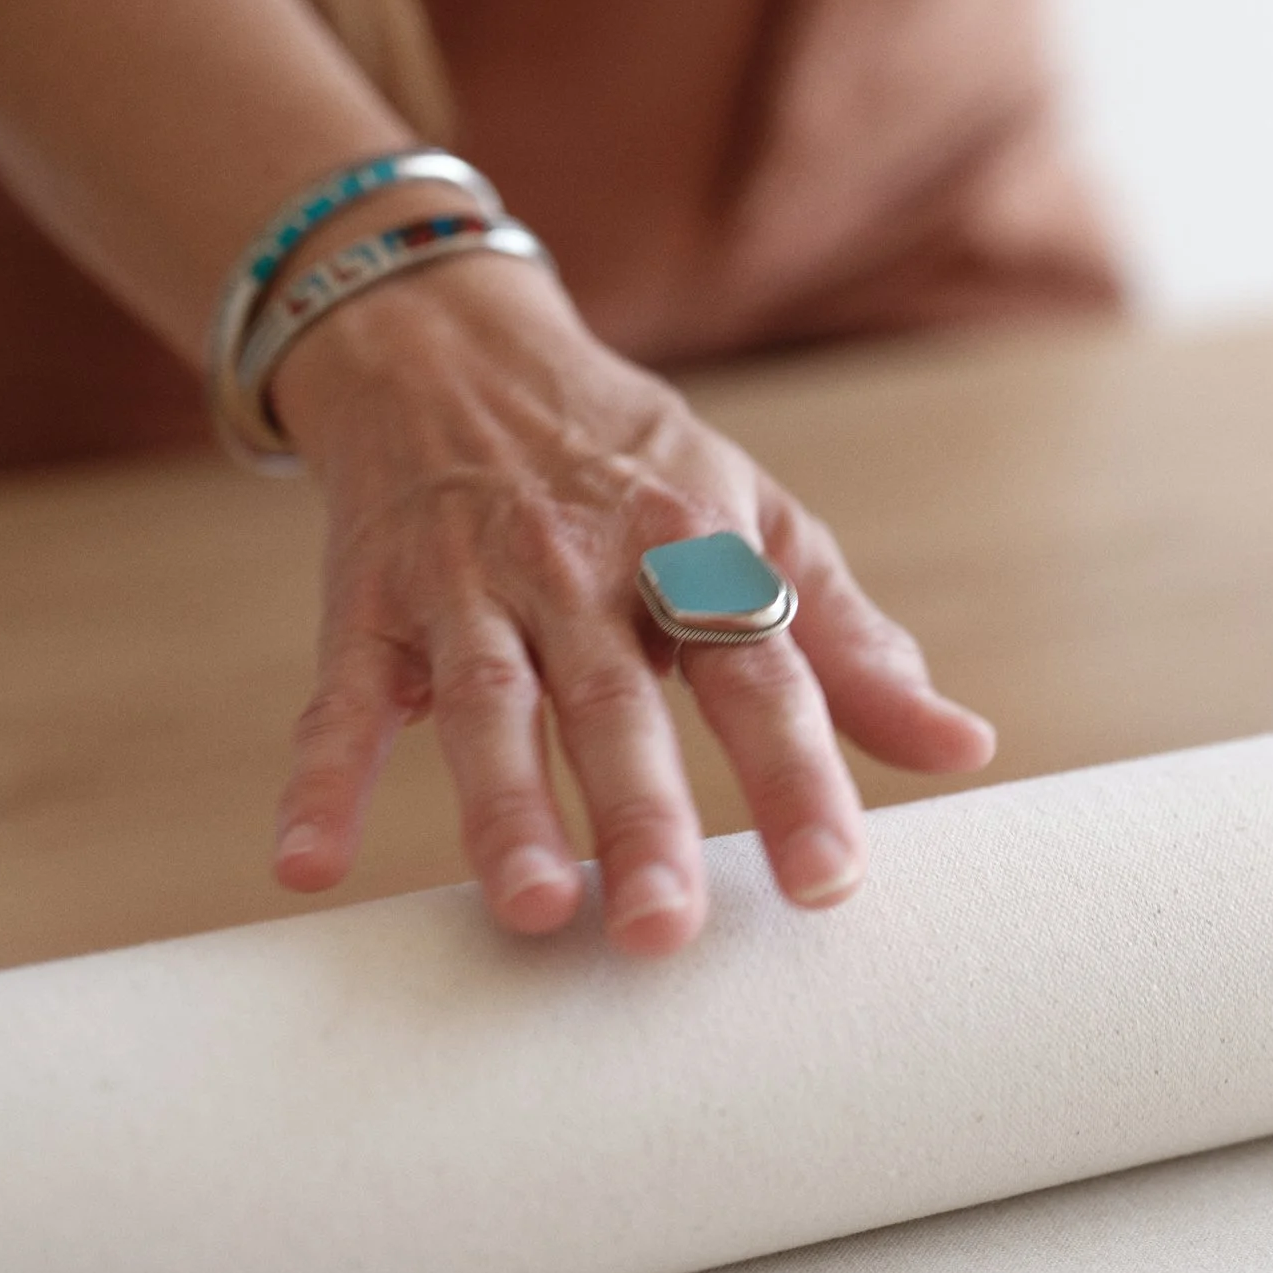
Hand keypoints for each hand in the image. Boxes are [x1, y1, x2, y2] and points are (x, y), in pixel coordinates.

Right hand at [265, 254, 995, 949]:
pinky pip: (343, 697)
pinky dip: (319, 779)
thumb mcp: (755, 522)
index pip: (759, 673)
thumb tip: (965, 749)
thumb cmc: (632, 463)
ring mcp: (468, 584)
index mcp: (694, 551)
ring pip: (490, 703)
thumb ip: (850, 645)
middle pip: (617, 702)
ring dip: (504, 808)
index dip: (799, 776)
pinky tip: (306, 865)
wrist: (449, 342)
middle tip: (666, 930)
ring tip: (532, 910)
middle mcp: (583, 567)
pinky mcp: (369, 604)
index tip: (831, 884)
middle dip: (643, 815)